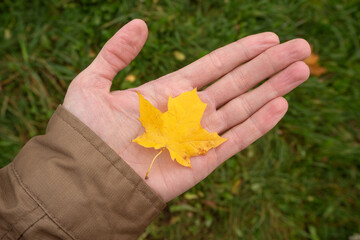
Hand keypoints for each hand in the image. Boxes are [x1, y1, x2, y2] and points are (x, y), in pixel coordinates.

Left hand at [63, 19, 309, 201]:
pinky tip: (282, 105)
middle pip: (237, 83)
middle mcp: (188, 112)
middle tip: (301, 47)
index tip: (268, 37)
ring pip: (244, 107)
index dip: (241, 51)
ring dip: (274, 88)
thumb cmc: (83, 132)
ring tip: (302, 69)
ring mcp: (197, 136)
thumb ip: (116, 54)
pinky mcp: (201, 161)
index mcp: (168, 92)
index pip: (214, 66)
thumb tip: (141, 23)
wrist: (83, 177)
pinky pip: (236, 140)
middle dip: (269, 65)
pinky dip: (260, 124)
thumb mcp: (92, 83)